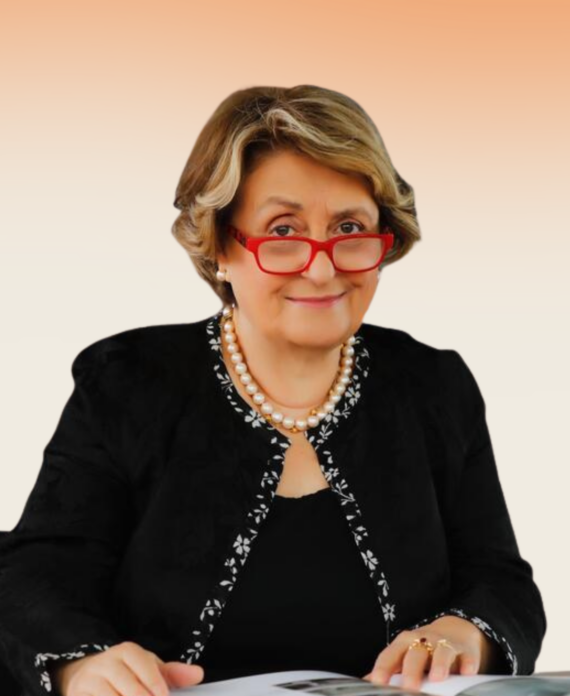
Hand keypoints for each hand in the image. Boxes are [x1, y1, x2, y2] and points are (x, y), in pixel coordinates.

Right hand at [49, 641, 204, 695]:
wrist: (84, 673)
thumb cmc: (124, 672)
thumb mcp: (147, 667)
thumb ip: (172, 673)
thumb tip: (198, 674)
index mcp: (126, 651)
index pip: (143, 664)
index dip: (155, 683)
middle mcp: (105, 663)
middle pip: (130, 687)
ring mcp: (88, 682)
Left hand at [362, 615, 498, 691]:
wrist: (454, 632)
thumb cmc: (423, 650)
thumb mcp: (403, 655)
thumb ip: (388, 669)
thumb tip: (364, 683)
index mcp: (404, 643)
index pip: (390, 655)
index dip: (383, 668)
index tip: (377, 682)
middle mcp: (423, 641)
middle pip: (415, 653)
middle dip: (411, 670)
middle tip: (410, 687)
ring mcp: (445, 644)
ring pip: (441, 651)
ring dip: (439, 664)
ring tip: (437, 678)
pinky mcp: (465, 651)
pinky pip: (467, 657)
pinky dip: (467, 664)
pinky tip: (466, 672)